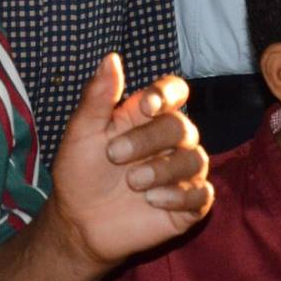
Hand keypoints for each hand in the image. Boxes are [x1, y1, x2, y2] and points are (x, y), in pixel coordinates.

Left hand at [44, 54, 213, 270]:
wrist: (78, 223)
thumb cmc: (79, 172)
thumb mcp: (81, 133)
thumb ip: (97, 96)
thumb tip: (112, 58)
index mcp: (146, 116)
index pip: (174, 91)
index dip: (167, 93)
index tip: (147, 106)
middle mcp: (169, 140)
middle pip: (182, 126)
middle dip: (149, 139)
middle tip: (114, 155)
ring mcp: (180, 172)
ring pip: (196, 159)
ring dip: (164, 169)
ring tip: (132, 183)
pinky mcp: (187, 204)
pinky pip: (202, 194)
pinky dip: (180, 196)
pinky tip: (152, 200)